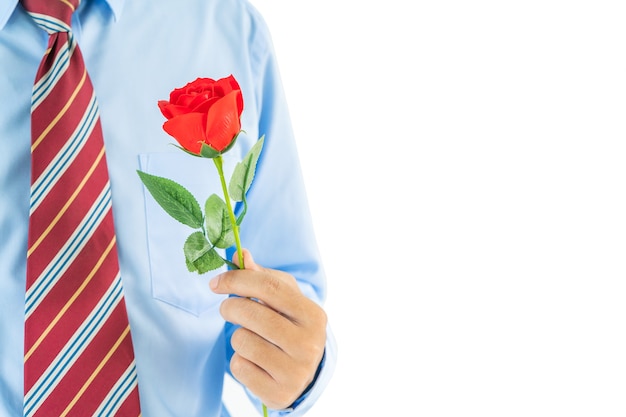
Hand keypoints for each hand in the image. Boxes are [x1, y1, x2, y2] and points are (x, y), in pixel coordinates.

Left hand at [209, 249, 326, 409]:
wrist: (305, 374)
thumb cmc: (290, 327)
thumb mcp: (284, 300)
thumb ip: (261, 277)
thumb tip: (240, 254)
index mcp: (313, 315)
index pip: (270, 287)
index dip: (238, 280)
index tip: (216, 282)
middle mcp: (309, 344)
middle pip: (252, 313)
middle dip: (231, 307)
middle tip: (228, 310)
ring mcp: (296, 371)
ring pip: (242, 341)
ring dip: (238, 338)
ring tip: (251, 340)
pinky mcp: (279, 393)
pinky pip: (239, 367)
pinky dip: (239, 362)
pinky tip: (254, 362)